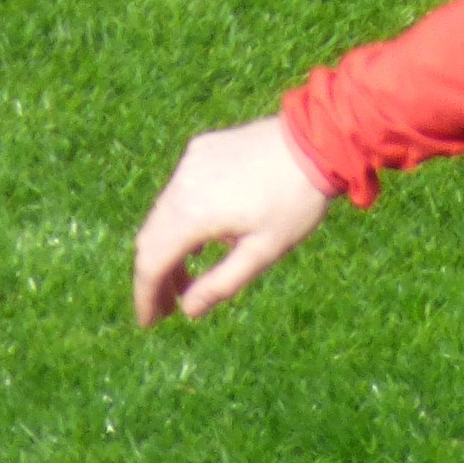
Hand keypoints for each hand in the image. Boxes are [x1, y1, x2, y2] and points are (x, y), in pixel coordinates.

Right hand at [132, 114, 332, 325]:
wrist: (318, 141)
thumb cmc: (296, 201)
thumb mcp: (264, 251)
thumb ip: (222, 283)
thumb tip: (189, 309)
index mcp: (192, 214)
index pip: (152, 264)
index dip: (145, 296)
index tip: (149, 321)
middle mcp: (180, 186)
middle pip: (151, 239)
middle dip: (156, 276)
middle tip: (170, 305)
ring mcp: (188, 164)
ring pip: (162, 214)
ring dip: (169, 247)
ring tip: (188, 276)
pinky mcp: (200, 150)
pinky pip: (179, 191)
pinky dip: (182, 218)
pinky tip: (204, 236)